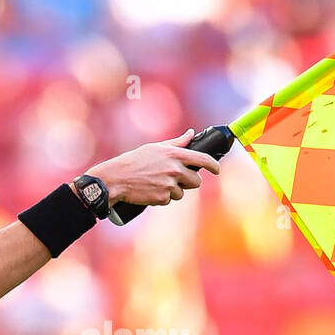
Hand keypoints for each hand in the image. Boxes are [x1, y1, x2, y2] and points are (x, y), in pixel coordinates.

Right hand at [86, 129, 221, 207]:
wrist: (117, 178)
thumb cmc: (135, 161)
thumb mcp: (155, 148)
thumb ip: (176, 143)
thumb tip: (191, 134)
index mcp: (175, 154)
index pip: (202, 159)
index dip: (213, 166)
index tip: (217, 170)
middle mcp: (175, 169)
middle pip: (195, 181)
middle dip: (188, 182)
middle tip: (174, 179)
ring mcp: (169, 184)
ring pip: (182, 193)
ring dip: (173, 191)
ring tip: (156, 183)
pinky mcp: (163, 198)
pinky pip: (169, 200)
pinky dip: (162, 198)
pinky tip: (151, 190)